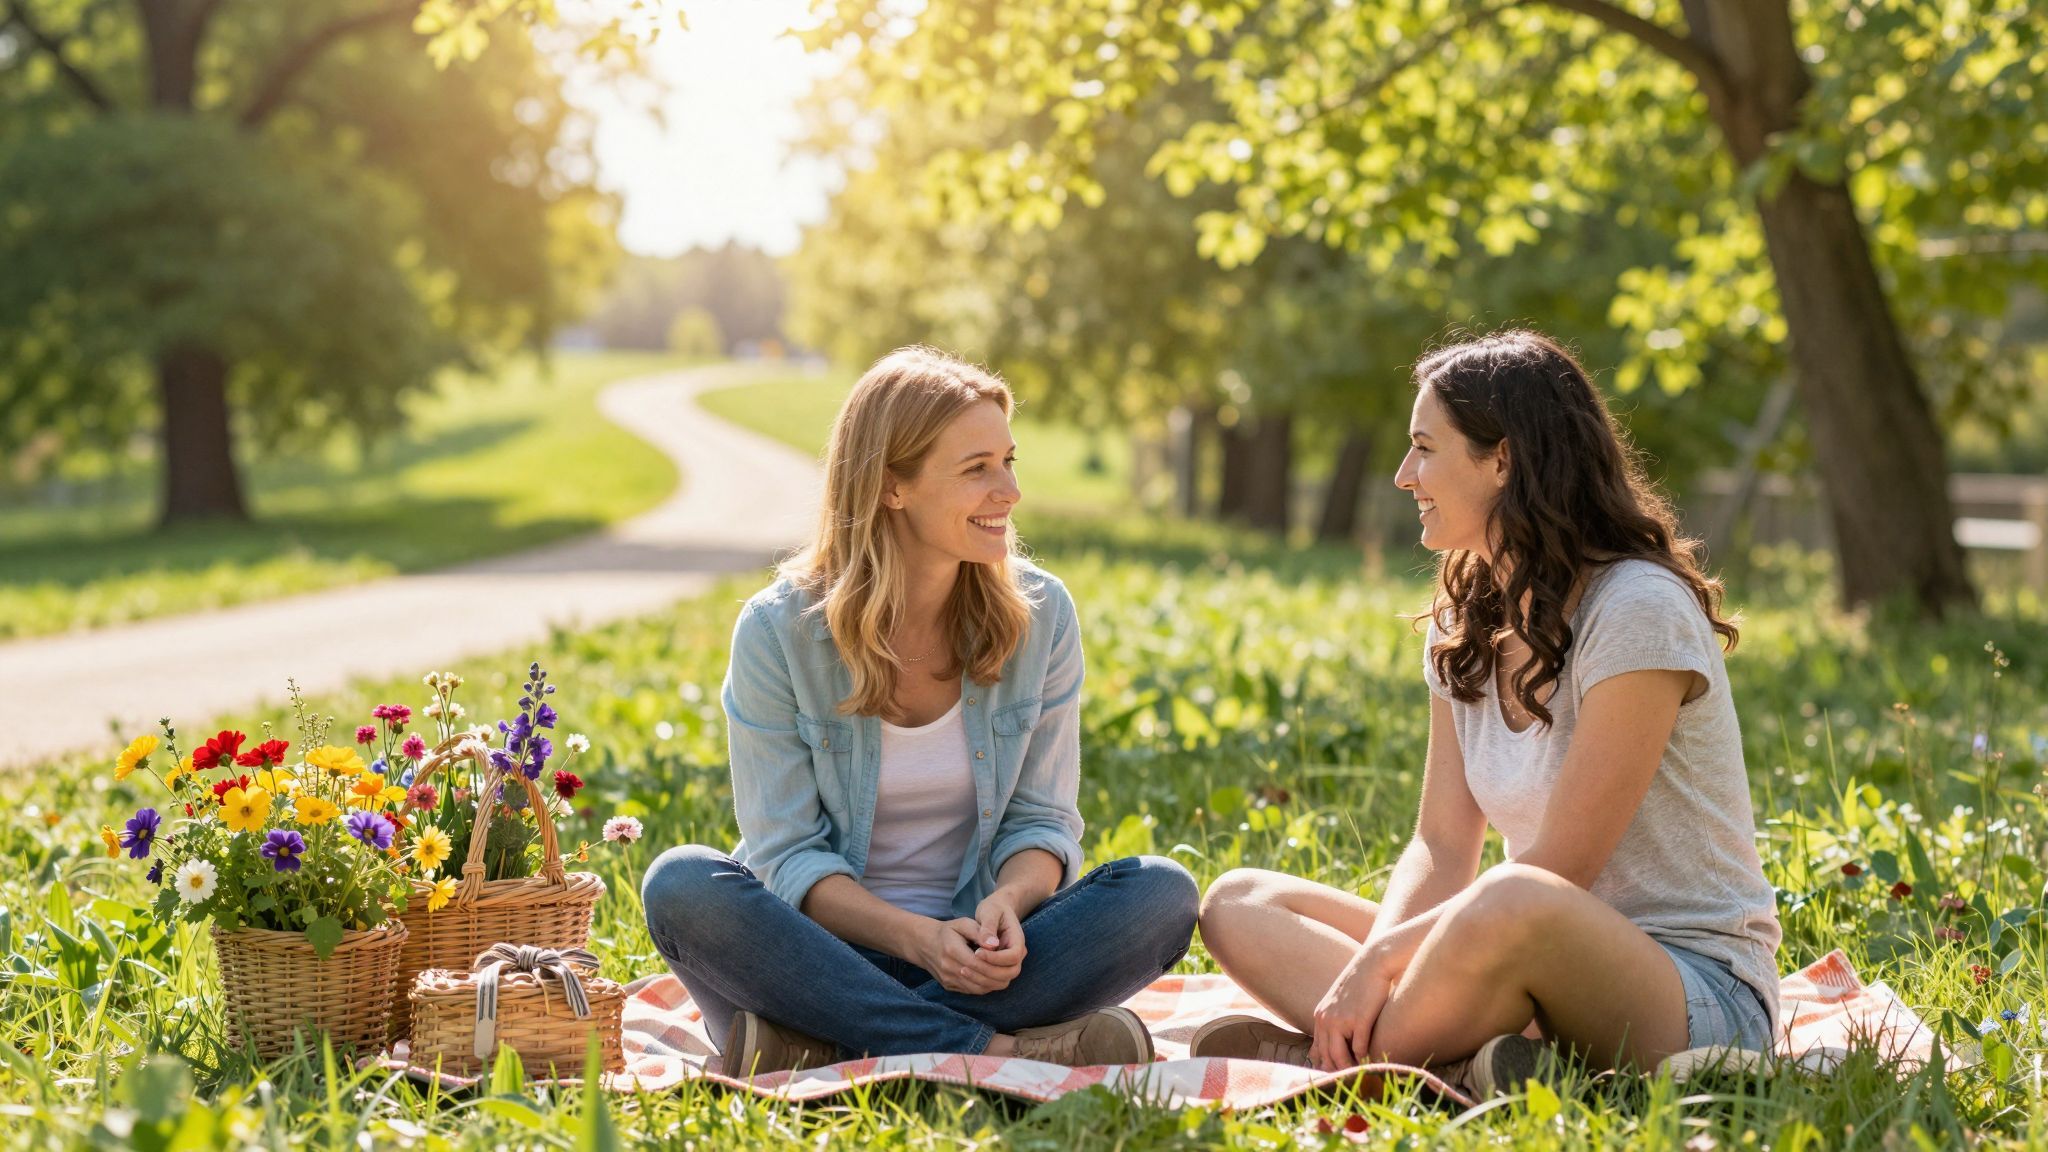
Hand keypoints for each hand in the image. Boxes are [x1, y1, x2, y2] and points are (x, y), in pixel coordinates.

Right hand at [910, 917, 1019, 994]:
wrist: (925, 943)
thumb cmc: (948, 931)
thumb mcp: (963, 923)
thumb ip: (980, 932)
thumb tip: (995, 943)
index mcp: (952, 950)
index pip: (978, 962)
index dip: (994, 961)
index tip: (1005, 956)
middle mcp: (948, 968)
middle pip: (979, 978)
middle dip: (998, 974)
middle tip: (1012, 967)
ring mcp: (948, 979)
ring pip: (977, 988)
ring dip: (994, 983)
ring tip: (1005, 973)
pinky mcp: (949, 986)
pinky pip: (971, 991)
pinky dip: (985, 986)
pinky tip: (993, 978)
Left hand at [971, 893, 1027, 974]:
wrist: (996, 911)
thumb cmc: (993, 909)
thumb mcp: (990, 912)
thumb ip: (989, 927)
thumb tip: (990, 944)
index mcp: (1017, 939)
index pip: (1013, 956)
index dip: (995, 958)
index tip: (977, 952)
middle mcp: (1017, 954)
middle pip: (1010, 972)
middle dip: (988, 972)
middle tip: (967, 966)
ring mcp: (1009, 963)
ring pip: (1002, 981)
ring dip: (983, 979)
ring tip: (963, 970)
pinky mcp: (1000, 969)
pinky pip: (994, 982)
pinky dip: (980, 982)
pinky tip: (965, 974)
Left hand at [1310, 946, 1396, 1071]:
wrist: (1374, 963)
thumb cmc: (1361, 984)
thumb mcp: (1341, 1003)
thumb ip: (1336, 1022)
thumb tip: (1340, 1047)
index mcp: (1320, 1017)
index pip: (1317, 1053)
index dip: (1327, 1068)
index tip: (1339, 1076)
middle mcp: (1326, 1020)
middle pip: (1327, 1058)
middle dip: (1338, 1072)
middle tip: (1351, 1081)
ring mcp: (1341, 1021)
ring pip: (1340, 1058)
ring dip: (1351, 1069)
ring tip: (1361, 1075)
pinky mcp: (1359, 1020)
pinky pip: (1359, 1049)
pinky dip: (1365, 1058)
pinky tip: (1372, 1060)